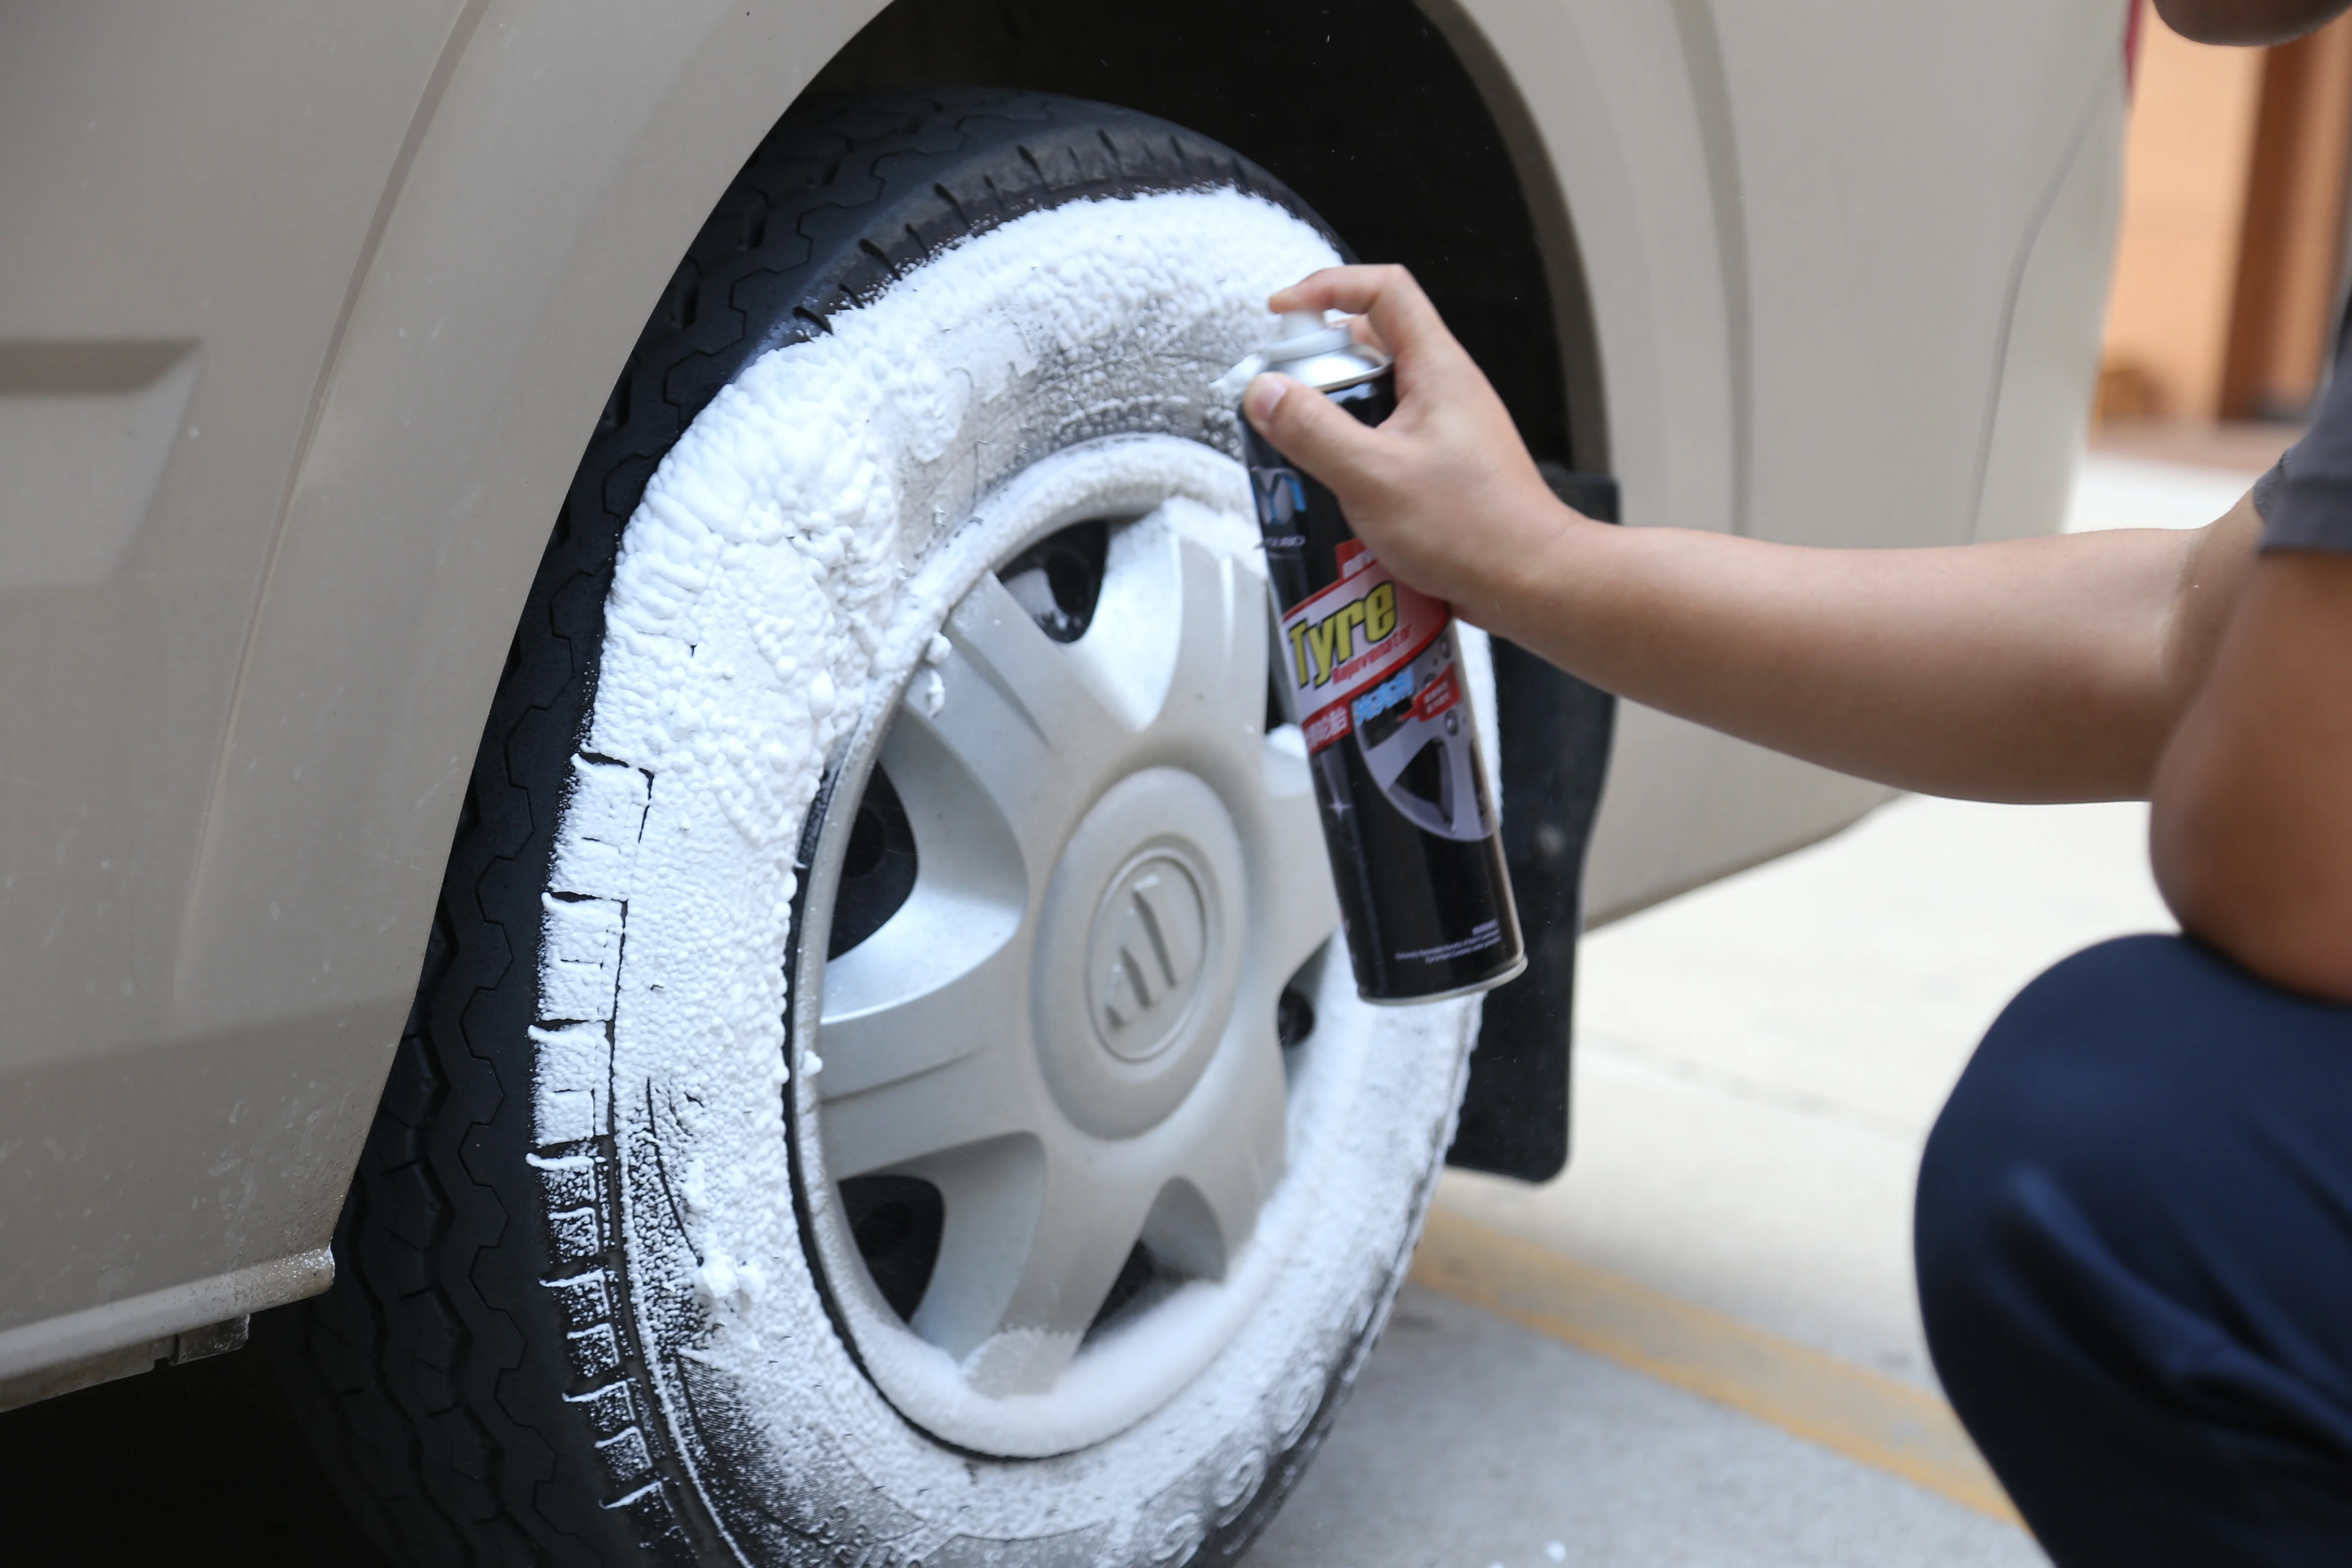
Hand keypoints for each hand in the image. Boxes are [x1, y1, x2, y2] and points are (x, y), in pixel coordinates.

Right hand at [1241, 265, 1585, 627]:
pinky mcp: (1442, 467)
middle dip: (1319, 369)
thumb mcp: (1372, 476)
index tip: (1284, 312)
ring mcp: (1445, 429)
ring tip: (1305, 456)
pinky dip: (1355, 457)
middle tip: (1285, 402)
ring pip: (1375, 401)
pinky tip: (1337, 495)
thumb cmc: (1474, 530)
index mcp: (1437, 369)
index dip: (1328, 288)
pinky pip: (1387, 443)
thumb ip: (1312, 430)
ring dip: (1334, 421)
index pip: (1383, 291)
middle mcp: (1445, 390)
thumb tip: (1265, 393)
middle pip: (1369, 347)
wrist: (1530, 583)